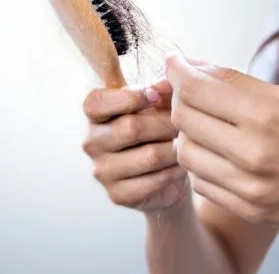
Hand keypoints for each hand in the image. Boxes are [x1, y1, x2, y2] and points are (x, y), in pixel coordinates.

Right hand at [81, 81, 189, 211]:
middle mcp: (92, 142)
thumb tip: (168, 84)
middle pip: (131, 128)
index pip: (98, 102)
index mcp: (94, 115)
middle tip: (185, 122)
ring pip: (148, 156)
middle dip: (165, 123)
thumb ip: (159, 90)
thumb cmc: (157, 131)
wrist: (165, 173)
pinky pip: (154, 181)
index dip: (130, 97)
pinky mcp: (117, 194)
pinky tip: (182, 166)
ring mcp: (102, 171)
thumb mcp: (156, 106)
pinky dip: (174, 172)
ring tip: (187, 143)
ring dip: (174, 149)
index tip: (156, 96)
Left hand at [163, 52, 278, 236]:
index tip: (173, 62)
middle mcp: (251, 152)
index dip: (176, 70)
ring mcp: (247, 186)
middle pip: (182, 118)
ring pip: (184, 153)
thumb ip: (236, 83)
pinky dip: (200, 164)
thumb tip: (194, 65)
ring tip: (206, 125)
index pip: (194, 88)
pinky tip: (218, 154)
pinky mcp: (247, 209)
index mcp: (265, 115)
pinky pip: (200, 182)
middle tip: (189, 92)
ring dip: (187, 134)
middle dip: (178, 99)